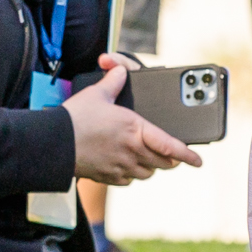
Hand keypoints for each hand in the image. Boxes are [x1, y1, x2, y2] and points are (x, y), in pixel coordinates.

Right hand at [64, 57, 201, 184]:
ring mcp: (120, 167)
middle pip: (162, 162)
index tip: (198, 160)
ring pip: (147, 173)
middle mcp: (132, 151)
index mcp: (135, 129)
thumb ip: (113, 81)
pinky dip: (132, 175)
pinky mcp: (107, 177)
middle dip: (170, 159)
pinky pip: (128, 180)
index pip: (170, 146)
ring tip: (149, 158)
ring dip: (151, 167)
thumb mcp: (96, 93)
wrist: (54, 144)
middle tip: (172, 155)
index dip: (187, 154)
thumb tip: (120, 70)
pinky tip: (126, 166)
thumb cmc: (75, 118)